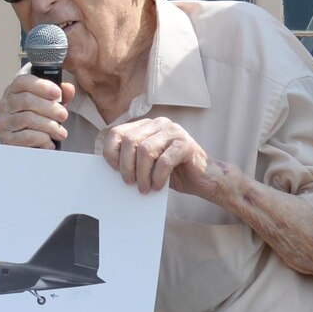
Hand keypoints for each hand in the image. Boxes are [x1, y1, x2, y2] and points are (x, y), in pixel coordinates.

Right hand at [0, 73, 73, 148]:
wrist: (26, 144)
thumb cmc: (38, 119)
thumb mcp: (49, 104)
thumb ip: (60, 95)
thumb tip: (69, 89)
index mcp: (14, 91)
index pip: (22, 81)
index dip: (41, 86)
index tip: (58, 93)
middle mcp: (5, 105)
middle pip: (27, 100)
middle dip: (50, 108)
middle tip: (63, 115)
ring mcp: (4, 122)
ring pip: (28, 119)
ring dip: (50, 126)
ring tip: (61, 132)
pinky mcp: (6, 139)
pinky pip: (27, 137)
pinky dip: (43, 139)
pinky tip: (50, 142)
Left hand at [98, 117, 215, 195]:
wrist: (203, 179)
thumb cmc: (172, 172)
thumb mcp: (147, 163)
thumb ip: (131, 159)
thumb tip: (108, 167)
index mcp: (146, 126)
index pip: (117, 132)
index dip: (110, 152)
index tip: (113, 169)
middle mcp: (158, 123)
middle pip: (130, 141)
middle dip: (126, 166)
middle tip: (130, 183)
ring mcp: (173, 131)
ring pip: (146, 150)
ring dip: (142, 174)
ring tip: (144, 188)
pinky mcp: (186, 143)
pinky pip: (164, 161)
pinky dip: (158, 177)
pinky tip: (158, 186)